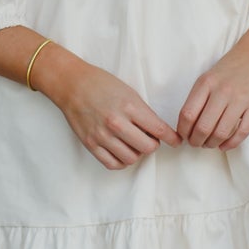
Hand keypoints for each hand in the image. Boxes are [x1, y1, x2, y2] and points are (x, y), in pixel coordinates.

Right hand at [34, 48, 180, 170]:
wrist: (72, 84)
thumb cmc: (102, 85)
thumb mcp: (129, 93)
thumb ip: (143, 113)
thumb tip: (158, 132)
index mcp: (129, 106)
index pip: (159, 130)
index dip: (172, 138)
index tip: (176, 141)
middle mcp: (116, 122)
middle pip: (147, 148)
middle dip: (153, 145)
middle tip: (150, 139)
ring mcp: (102, 135)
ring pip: (131, 158)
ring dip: (137, 153)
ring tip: (134, 144)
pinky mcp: (90, 144)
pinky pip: (112, 164)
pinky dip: (122, 161)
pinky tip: (122, 151)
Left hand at [177, 22, 248, 148]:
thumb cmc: (229, 69)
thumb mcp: (208, 77)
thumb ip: (197, 98)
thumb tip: (186, 125)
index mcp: (206, 83)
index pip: (188, 114)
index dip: (183, 131)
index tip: (183, 136)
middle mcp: (222, 91)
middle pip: (203, 127)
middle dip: (196, 141)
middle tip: (196, 143)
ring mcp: (240, 99)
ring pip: (221, 132)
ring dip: (212, 144)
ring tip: (209, 144)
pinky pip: (242, 132)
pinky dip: (230, 144)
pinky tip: (224, 145)